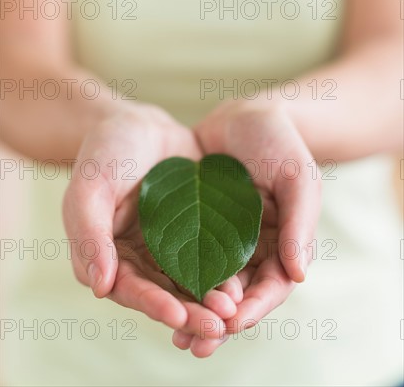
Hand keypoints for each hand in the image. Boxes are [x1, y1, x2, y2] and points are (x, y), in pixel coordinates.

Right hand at [63, 104, 241, 339]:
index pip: (128, 288)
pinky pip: (207, 256)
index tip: (178, 316)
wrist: (139, 124)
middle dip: (189, 312)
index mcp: (105, 254)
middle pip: (162, 293)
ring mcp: (165, 246)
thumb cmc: (105, 151)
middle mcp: (135, 258)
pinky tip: (243, 282)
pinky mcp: (190, 232)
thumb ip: (90, 234)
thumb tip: (99, 288)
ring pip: (188, 281)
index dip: (151, 303)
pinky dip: (222, 272)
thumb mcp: (90, 186)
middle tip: (217, 325)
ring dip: (209, 299)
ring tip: (234, 311)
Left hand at [172, 99, 320, 355]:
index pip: (273, 287)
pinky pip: (187, 258)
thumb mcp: (298, 176)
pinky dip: (177, 279)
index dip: (255, 308)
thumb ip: (301, 223)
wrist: (244, 115)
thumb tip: (299, 275)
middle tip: (193, 344)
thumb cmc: (279, 143)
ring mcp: (225, 240)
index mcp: (284, 243)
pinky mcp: (198, 226)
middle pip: (239, 296)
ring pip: (211, 284)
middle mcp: (254, 249)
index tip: (232, 323)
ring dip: (195, 311)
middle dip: (218, 322)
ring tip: (174, 334)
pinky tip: (159, 294)